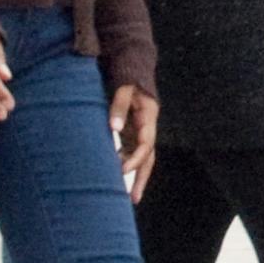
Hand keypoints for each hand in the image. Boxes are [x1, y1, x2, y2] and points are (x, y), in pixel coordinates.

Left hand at [109, 84, 157, 202]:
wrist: (134, 63)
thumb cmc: (128, 74)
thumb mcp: (123, 86)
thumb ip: (119, 105)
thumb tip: (114, 128)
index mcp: (148, 116)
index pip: (146, 144)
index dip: (135, 159)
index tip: (121, 170)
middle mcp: (148, 126)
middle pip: (148, 157)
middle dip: (141, 178)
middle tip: (133, 199)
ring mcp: (141, 129)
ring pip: (141, 157)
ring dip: (134, 175)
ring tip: (126, 196)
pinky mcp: (133, 129)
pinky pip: (131, 150)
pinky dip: (125, 162)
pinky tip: (115, 174)